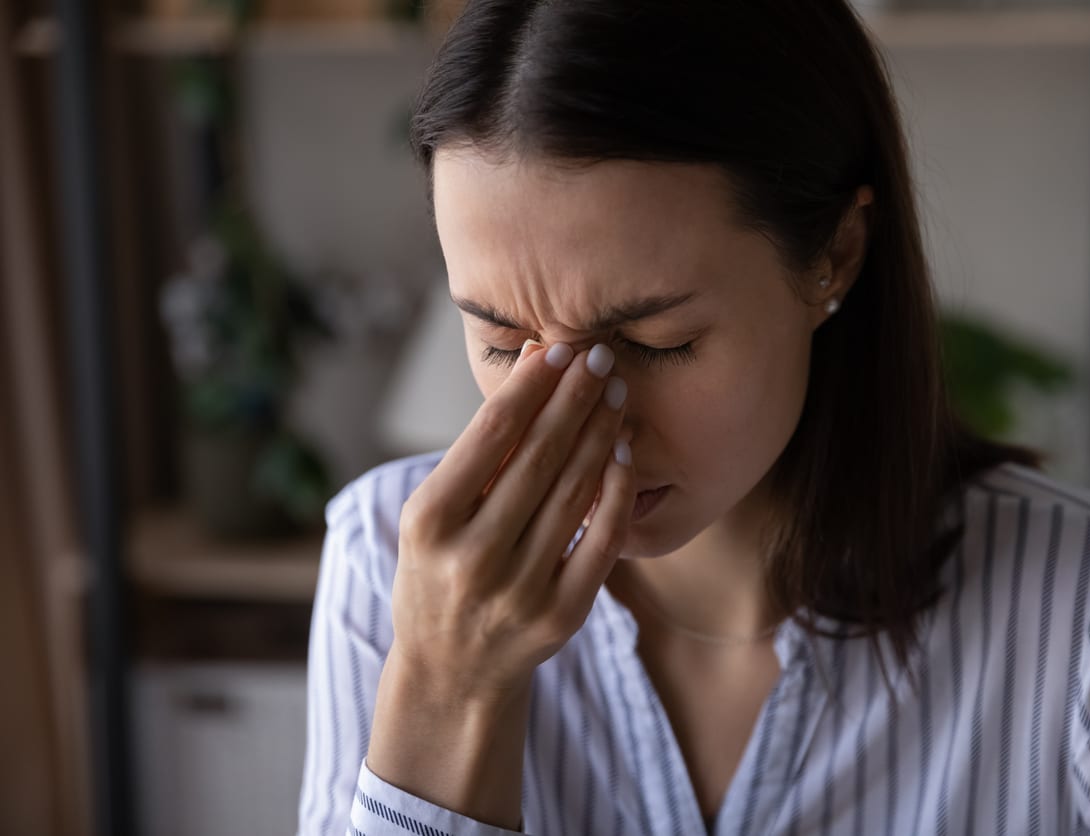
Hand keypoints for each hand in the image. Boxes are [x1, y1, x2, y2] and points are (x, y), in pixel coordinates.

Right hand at [391, 339, 634, 702]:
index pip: (489, 436)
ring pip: (574, 492)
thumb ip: (481, 450)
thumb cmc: (439, 572)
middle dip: (574, 398)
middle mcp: (472, 557)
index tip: (559, 349)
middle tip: (601, 356)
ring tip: (615, 393)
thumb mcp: (434, 515)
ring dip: (600, 433)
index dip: (529, 387)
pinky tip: (623, 452)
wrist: (452, 671)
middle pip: (538, 458)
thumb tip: (535, 364)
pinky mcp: (562, 614)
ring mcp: (520, 590)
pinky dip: (615, 492)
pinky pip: (601, 540)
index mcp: (429, 523)